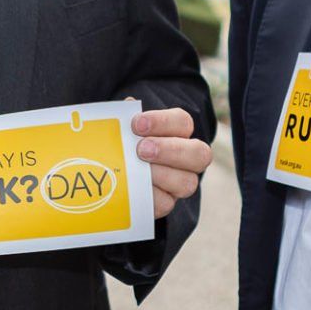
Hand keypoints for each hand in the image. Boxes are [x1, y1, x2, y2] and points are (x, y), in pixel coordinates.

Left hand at [131, 104, 212, 218]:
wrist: (111, 169)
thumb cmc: (121, 140)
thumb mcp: (121, 127)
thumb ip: (125, 117)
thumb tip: (126, 106)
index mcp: (179, 131)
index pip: (182, 122)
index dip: (163, 122)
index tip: (136, 124)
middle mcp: (188, 157)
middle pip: (199, 154)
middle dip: (170, 151)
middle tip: (141, 149)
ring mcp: (181, 182)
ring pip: (188, 182)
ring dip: (162, 176)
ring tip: (137, 170)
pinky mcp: (167, 203)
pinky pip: (166, 203)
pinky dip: (150, 196)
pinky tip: (134, 188)